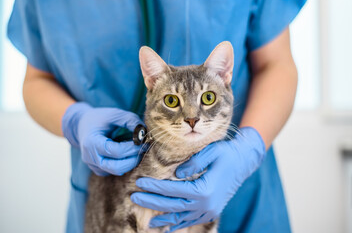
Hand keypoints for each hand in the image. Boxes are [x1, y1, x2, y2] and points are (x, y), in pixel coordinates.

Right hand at [62, 102, 143, 175]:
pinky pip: (116, 170)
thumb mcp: (114, 114)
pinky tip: (129, 151)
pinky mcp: (100, 170)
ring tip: (138, 148)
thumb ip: (130, 120)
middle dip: (134, 159)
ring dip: (131, 161)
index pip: (115, 151)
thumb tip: (145, 132)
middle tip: (145, 148)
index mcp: (91, 143)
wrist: (82, 125)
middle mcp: (90, 158)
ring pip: (118, 171)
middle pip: (117, 168)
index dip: (132, 148)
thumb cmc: (99, 118)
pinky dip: (125, 162)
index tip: (144, 140)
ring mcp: (94, 166)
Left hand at [130, 127, 265, 231]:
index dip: (154, 186)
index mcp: (204, 190)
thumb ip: (192, 164)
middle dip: (152, 202)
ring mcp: (209, 210)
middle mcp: (206, 204)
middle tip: (134, 198)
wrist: (245, 161)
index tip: (139, 182)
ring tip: (148, 222)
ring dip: (163, 218)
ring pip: (181, 217)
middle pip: (173, 206)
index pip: (173, 190)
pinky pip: (192, 221)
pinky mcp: (211, 211)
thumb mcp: (211, 152)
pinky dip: (179, 223)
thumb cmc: (227, 153)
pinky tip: (169, 226)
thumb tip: (176, 175)